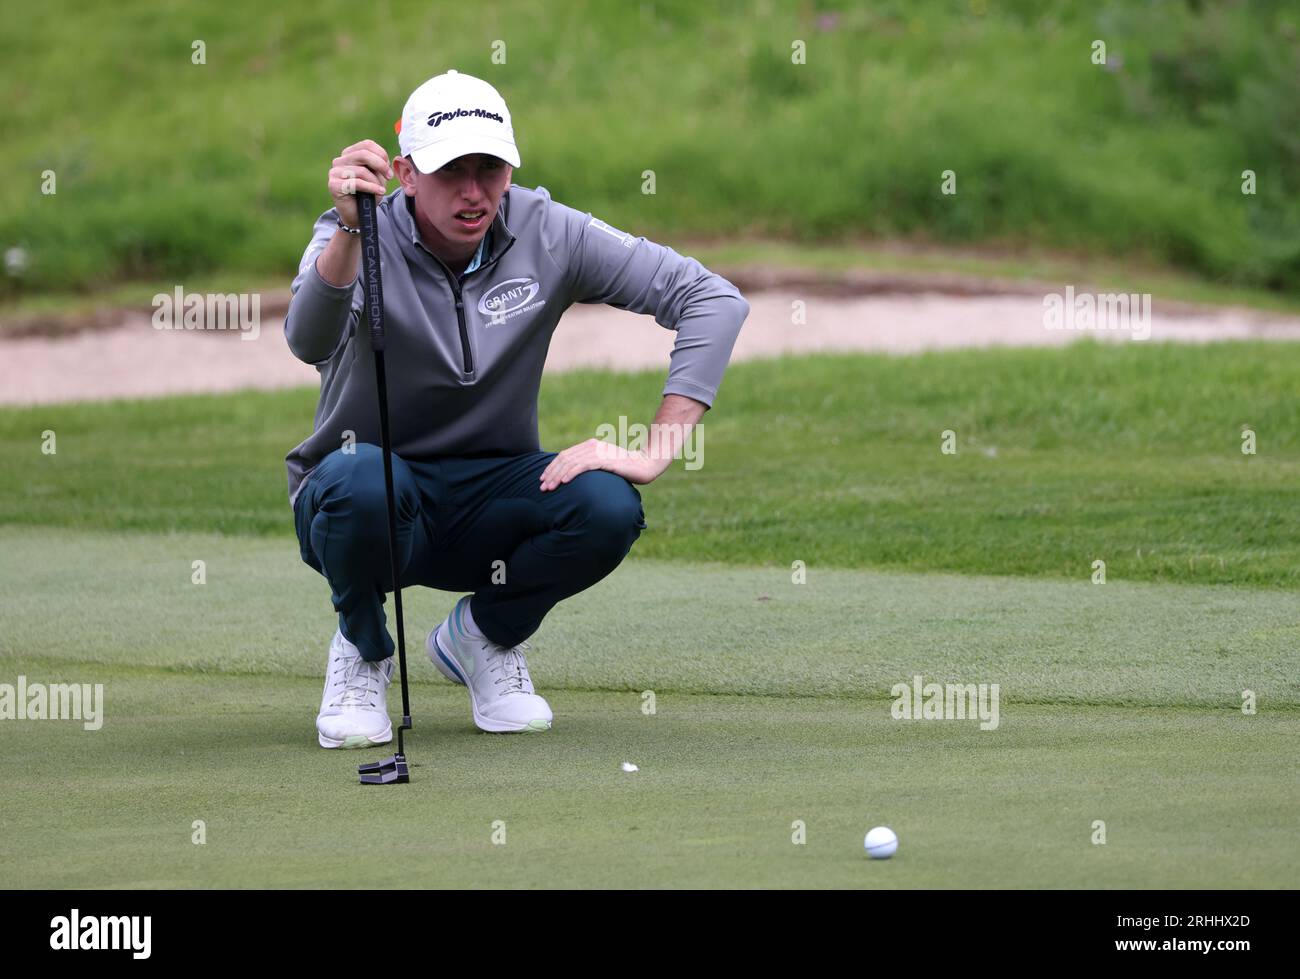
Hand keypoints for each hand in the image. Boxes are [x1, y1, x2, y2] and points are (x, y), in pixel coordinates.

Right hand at [328, 140, 393, 227]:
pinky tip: (379, 192)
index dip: (381, 154)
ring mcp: (334, 172)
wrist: (357, 215)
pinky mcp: (333, 185)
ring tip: (380, 190)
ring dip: (375, 181)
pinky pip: (356, 183)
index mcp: (349, 154)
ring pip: (361, 170)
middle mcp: (339, 161)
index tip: (389, 169)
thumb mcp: (377, 177)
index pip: (367, 144)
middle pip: (363, 154)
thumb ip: (380, 165)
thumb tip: (385, 160)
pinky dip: (371, 188)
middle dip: (380, 165)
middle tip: (389, 177)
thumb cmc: (367, 195)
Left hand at [539, 438, 670, 491]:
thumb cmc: (624, 469)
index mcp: (590, 445)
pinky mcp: (606, 460)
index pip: (565, 455)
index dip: (551, 467)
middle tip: (542, 487)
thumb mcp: (603, 465)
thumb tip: (572, 477)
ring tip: (550, 488)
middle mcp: (593, 446)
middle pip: (565, 458)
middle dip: (551, 474)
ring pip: (571, 463)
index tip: (543, 479)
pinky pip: (584, 466)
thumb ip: (589, 466)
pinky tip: (564, 481)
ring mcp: (599, 452)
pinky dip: (572, 473)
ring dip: (558, 476)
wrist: (645, 465)